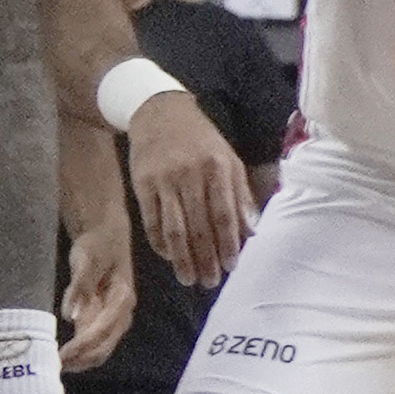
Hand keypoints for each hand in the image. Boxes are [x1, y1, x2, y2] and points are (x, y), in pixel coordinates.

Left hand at [56, 198, 135, 374]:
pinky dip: (82, 353)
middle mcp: (123, 312)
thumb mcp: (86, 259)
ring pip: (102, 348)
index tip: (63, 355)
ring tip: (59, 366)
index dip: (83, 344)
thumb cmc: (97, 244)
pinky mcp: (104, 319)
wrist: (106, 235)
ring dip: (82, 360)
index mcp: (123, 297)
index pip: (103, 328)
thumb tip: (69, 315)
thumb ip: (79, 286)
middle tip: (57, 366)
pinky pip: (95, 343)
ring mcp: (114, 318)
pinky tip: (66, 358)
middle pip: (106, 344)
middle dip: (83, 358)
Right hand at [124, 83, 257, 288]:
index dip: (228, 243)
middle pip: (198, 226)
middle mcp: (190, 175)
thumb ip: (241, 193)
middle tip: (210, 281)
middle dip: (206, 258)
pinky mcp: (142, 185)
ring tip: (189, 279)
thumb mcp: (228, 157)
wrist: (158, 111)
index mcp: (216, 167)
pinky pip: (151, 222)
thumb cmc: (200, 139)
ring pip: (174, 229)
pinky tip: (168, 257)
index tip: (231, 266)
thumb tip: (252, 231)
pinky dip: (160, 244)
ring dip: (182, 259)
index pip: (224, 213)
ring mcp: (163, 181)